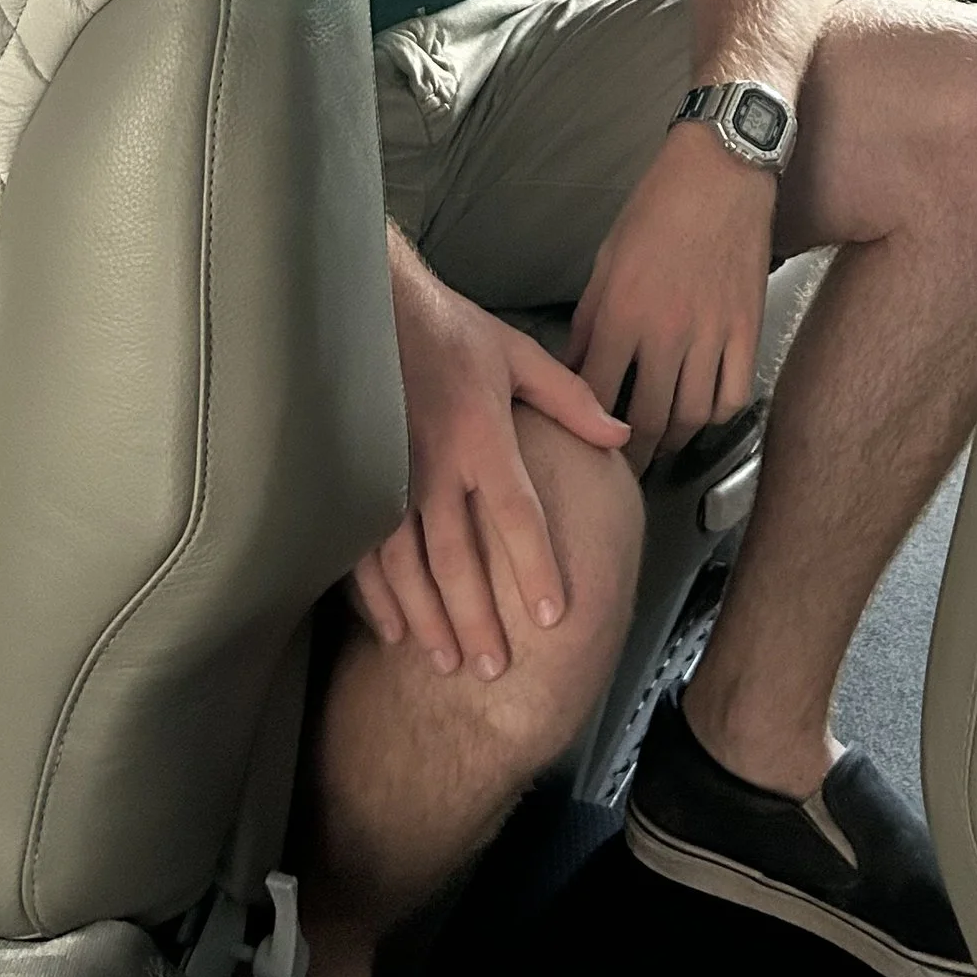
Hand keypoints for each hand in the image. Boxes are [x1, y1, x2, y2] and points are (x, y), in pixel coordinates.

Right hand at [353, 249, 628, 679]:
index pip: (515, 513)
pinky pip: (364, 552)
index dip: (535, 567)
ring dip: (429, 619)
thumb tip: (619, 436)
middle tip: (496, 670)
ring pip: (408, 566)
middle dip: (477, 617)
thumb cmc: (451, 331)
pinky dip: (379, 598)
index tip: (553, 616)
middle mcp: (433, 463)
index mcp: (481, 433)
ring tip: (450, 664)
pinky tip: (397, 632)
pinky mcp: (356, 483)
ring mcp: (387, 477)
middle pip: (458, 557)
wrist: (370, 307)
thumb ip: (569, 400)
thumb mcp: (517, 354)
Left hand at [569, 120, 778, 473]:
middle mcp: (667, 332)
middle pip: (646, 420)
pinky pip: (733, 395)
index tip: (583, 442)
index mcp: (623, 313)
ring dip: (672, 440)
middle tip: (623, 468)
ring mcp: (712, 334)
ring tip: (659, 445)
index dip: (586, 426)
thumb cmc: (659, 205)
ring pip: (691, 416)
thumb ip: (591, 318)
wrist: (722, 171)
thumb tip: (576, 363)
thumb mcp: (607, 258)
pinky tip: (702, 410)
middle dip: (631, 454)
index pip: (595, 392)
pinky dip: (716, 413)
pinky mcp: (747, 330)